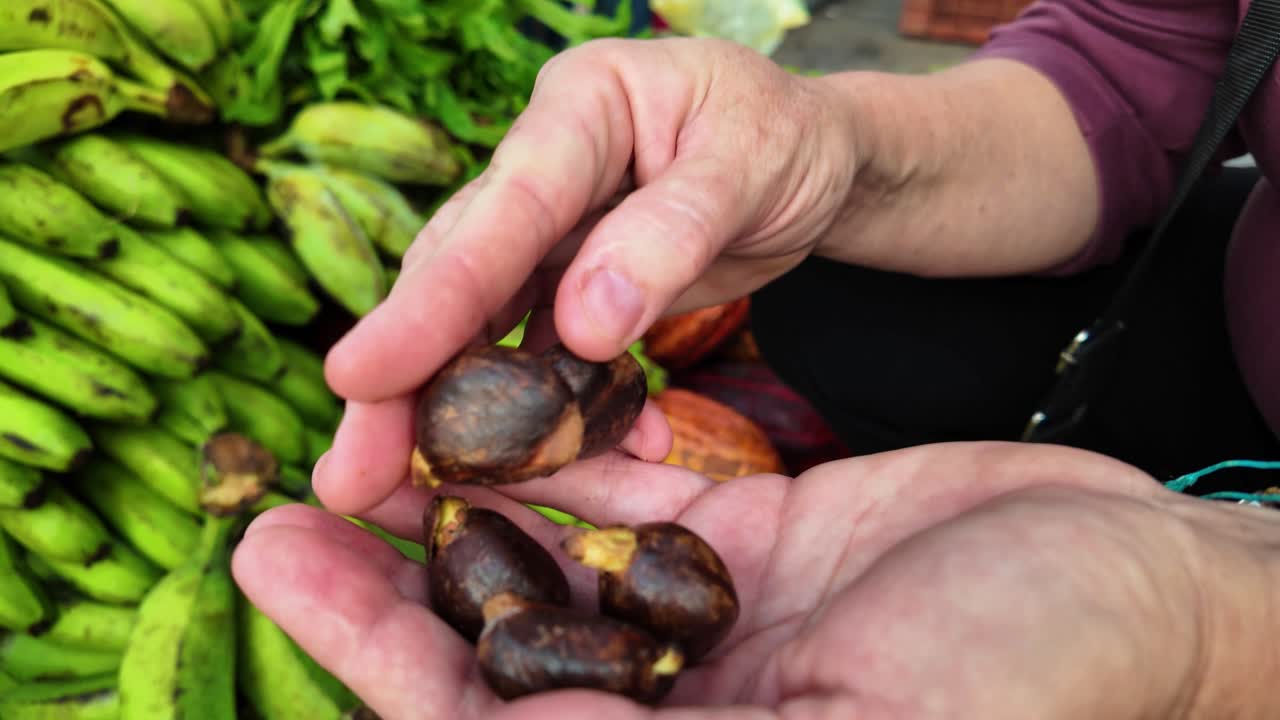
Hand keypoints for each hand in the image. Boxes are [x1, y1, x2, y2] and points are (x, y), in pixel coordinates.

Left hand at [231, 441, 1279, 718]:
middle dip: (385, 588)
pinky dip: (565, 447)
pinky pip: (636, 490)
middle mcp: (685, 713)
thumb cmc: (1042, 688)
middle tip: (280, 513)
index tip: (283, 569)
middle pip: (496, 652)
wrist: (1148, 591)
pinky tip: (495, 400)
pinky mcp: (756, 538)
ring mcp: (715, 624)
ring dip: (458, 503)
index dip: (379, 658)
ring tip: (369, 438)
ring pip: (553, 563)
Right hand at [312, 36, 860, 515]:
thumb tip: (584, 329)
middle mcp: (546, 166)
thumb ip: (670, 238)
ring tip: (414, 490)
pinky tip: (595, 455)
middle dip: (404, 377)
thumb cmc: (790, 139)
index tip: (360, 376)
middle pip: (461, 274)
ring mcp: (554, 229)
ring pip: (486, 324)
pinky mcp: (575, 282)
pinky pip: (548, 354)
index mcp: (582, 108)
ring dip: (458, 410)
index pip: (500, 211)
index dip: (430, 300)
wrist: (818, 158)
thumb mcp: (750, 171)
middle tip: (345, 473)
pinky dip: (562, 411)